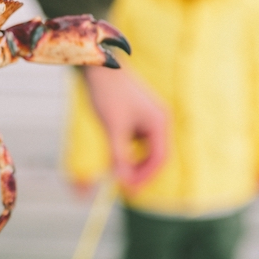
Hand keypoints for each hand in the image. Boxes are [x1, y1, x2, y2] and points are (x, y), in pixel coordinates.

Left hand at [82, 66, 167, 193]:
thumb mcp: (113, 128)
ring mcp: (149, 118)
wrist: (99, 68)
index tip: (128, 189)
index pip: (160, 158)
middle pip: (155, 156)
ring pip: (144, 149)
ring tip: (113, 165)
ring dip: (131, 160)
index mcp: (159, 123)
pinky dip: (126, 149)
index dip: (145, 177)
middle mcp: (159, 121)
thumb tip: (122, 180)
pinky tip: (111, 148)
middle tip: (120, 184)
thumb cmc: (107, 94)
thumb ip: (119, 155)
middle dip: (139, 171)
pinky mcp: (138, 116)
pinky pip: (135, 140)